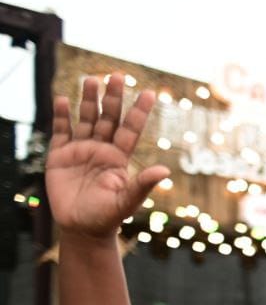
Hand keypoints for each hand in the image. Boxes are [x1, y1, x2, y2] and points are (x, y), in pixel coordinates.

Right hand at [47, 75, 169, 237]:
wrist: (81, 228)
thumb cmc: (107, 217)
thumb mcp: (127, 201)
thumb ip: (142, 185)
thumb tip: (165, 172)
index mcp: (119, 158)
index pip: (131, 129)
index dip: (139, 112)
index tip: (150, 93)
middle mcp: (102, 149)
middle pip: (109, 118)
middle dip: (113, 98)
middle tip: (118, 75)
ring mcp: (81, 150)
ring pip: (86, 119)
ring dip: (89, 100)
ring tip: (92, 79)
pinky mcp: (60, 155)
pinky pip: (61, 131)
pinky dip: (62, 116)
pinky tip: (62, 99)